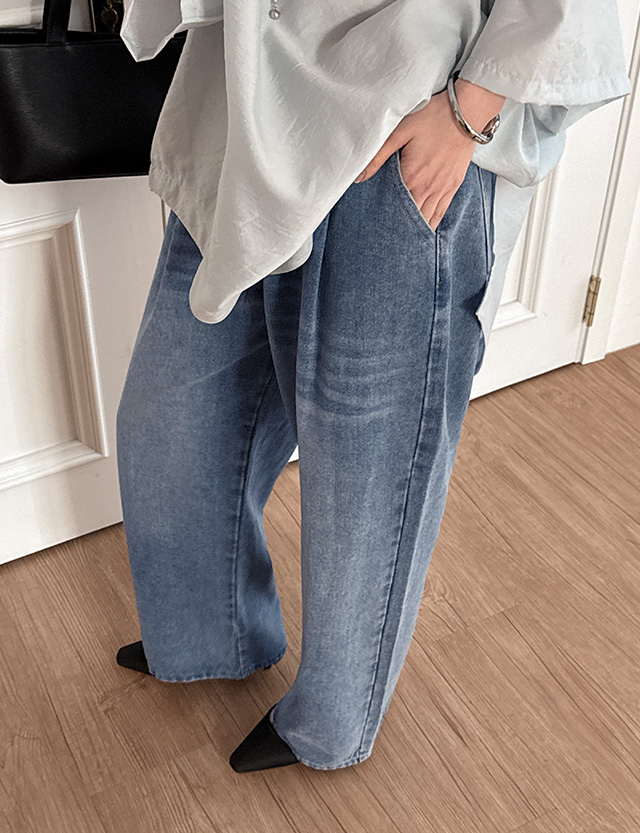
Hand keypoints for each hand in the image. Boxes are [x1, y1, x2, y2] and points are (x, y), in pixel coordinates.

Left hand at [354, 78, 505, 231]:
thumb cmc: (433, 117)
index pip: (396, 209)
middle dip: (400, 228)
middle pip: (412, 217)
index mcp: (412, 178)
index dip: (387, 221)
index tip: (379, 233)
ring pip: (428, 218)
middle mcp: (428, 188)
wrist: (467, 112)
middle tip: (388, 241)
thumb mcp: (400, 131)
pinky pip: (442, 211)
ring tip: (405, 242)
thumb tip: (359, 177)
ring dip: (416, 229)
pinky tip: (426, 229)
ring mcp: (443, 188)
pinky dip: (433, 222)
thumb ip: (378, 155)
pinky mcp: (454, 185)